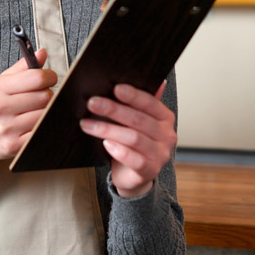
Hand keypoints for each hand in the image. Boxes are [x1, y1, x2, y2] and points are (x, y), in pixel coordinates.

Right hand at [0, 48, 56, 165]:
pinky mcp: (14, 145)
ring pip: (45, 114)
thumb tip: (42, 53)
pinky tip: (35, 124)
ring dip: (46, 112)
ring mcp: (7, 128)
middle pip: (45, 96)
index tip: (49, 79)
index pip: (37, 78)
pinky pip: (41, 132)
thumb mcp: (0, 84)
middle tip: (41, 97)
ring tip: (37, 111)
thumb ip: (23, 68)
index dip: (49, 76)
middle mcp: (1, 108)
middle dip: (48, 95)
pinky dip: (43, 126)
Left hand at [80, 82, 175, 198]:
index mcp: (165, 118)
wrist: (134, 174)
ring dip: (108, 129)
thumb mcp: (138, 121)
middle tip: (92, 103)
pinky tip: (106, 144)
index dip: (133, 95)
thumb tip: (153, 80)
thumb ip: (142, 102)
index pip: (150, 103)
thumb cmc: (134, 143)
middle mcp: (167, 135)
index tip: (115, 88)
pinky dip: (119, 151)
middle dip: (113, 110)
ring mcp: (160, 155)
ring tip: (87, 124)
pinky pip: (135, 160)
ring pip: (134, 138)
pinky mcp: (150, 171)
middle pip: (139, 120)